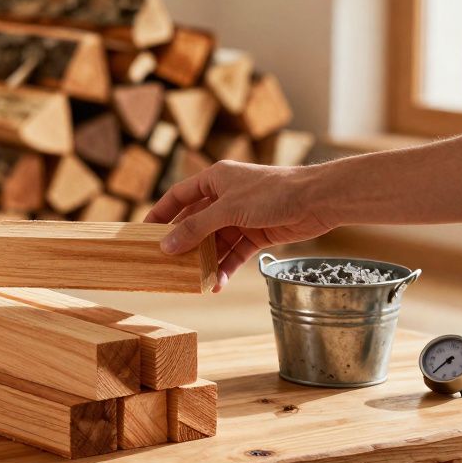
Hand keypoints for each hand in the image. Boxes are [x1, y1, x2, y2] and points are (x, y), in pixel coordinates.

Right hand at [145, 161, 335, 291]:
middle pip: (196, 222)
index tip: (143, 232)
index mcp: (215, 179)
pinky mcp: (257, 233)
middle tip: (166, 264)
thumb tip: (167, 246)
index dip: (161, 214)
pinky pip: (234, 252)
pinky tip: (216, 283)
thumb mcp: (228, 209)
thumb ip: (196, 228)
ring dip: (205, 260)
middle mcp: (225, 196)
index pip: (178, 196)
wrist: (317, 200)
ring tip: (192, 281)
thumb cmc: (273, 192)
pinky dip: (225, 267)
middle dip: (184, 244)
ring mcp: (241, 216)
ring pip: (215, 241)